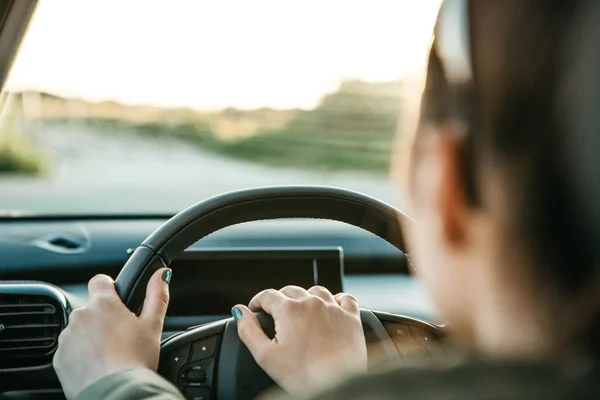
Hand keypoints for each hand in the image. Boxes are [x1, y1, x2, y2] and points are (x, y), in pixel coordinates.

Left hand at [53, 268, 171, 398]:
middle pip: (91, 309)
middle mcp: (80, 316)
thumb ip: (156, 295)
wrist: (116, 393)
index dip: (110, 288)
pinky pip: (70, 350)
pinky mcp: (59, 358)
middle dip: (103, 318)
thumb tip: (160, 275)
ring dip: (91, 337)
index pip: (100, 281)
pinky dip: (81, 355)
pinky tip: (98, 365)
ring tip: (109, 354)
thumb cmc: (135, 360)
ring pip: (80, 330)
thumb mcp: (153, 325)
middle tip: (120, 336)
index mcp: (103, 304)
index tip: (118, 301)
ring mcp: (67, 337)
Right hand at [233, 285, 366, 393]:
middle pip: (290, 290)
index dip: (258, 301)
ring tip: (301, 311)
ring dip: (305, 297)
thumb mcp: (266, 356)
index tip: (255, 309)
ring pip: (316, 291)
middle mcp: (312, 302)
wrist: (339, 385)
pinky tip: (331, 309)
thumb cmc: (304, 375)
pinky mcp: (351, 317)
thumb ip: (248, 330)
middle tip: (275, 314)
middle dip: (279, 300)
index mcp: (289, 309)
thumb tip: (239, 311)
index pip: (267, 295)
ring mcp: (334, 308)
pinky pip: (344, 298)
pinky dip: (335, 300)